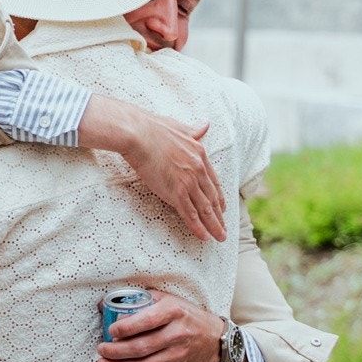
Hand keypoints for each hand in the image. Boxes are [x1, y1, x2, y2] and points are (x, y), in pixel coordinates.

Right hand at [77, 97, 227, 241]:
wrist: (138, 134)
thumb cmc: (153, 128)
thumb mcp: (179, 126)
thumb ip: (194, 130)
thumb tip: (205, 124)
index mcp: (200, 153)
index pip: (213, 181)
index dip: (219, 197)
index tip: (223, 208)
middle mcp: (198, 169)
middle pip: (212, 198)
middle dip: (219, 216)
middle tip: (224, 229)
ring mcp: (188, 181)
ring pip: (205, 209)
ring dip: (214, 225)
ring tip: (220, 237)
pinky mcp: (175, 192)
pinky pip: (190, 214)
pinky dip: (198, 227)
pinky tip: (204, 236)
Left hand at [97, 291, 239, 361]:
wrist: (212, 338)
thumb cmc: (184, 315)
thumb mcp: (168, 299)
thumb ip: (142, 300)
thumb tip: (108, 305)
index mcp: (173, 312)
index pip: (147, 322)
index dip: (126, 328)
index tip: (111, 330)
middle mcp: (176, 335)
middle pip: (142, 347)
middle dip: (116, 351)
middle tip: (101, 349)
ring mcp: (176, 356)